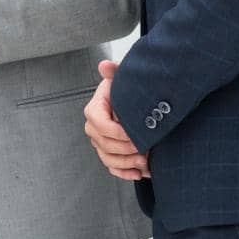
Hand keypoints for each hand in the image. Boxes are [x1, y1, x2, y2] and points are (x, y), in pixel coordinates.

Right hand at [84, 60, 148, 179]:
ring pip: (107, 158)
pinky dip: (125, 173)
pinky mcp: (109, 154)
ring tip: (146, 161)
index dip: (116, 131)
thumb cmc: (130, 92)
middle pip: (103, 144)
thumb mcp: (124, 81)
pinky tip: (140, 173)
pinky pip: (112, 168)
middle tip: (146, 148)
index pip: (98, 123)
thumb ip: (115, 73)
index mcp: (94, 109)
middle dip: (125, 149)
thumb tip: (104, 65)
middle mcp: (93, 127)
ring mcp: (100, 142)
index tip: (135, 134)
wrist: (137, 105)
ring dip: (127, 163)